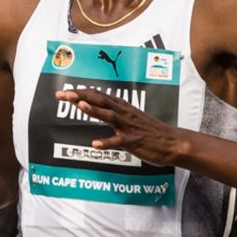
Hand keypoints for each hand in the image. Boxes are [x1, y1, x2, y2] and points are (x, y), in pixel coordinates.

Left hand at [55, 88, 183, 165]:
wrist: (173, 143)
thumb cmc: (152, 132)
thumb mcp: (132, 117)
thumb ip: (116, 112)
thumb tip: (100, 109)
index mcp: (123, 108)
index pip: (99, 96)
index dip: (81, 93)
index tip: (64, 92)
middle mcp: (125, 114)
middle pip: (100, 101)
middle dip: (81, 97)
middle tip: (63, 94)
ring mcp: (129, 127)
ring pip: (109, 116)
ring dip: (94, 111)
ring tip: (79, 105)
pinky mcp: (134, 141)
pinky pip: (119, 142)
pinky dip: (107, 142)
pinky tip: (95, 144)